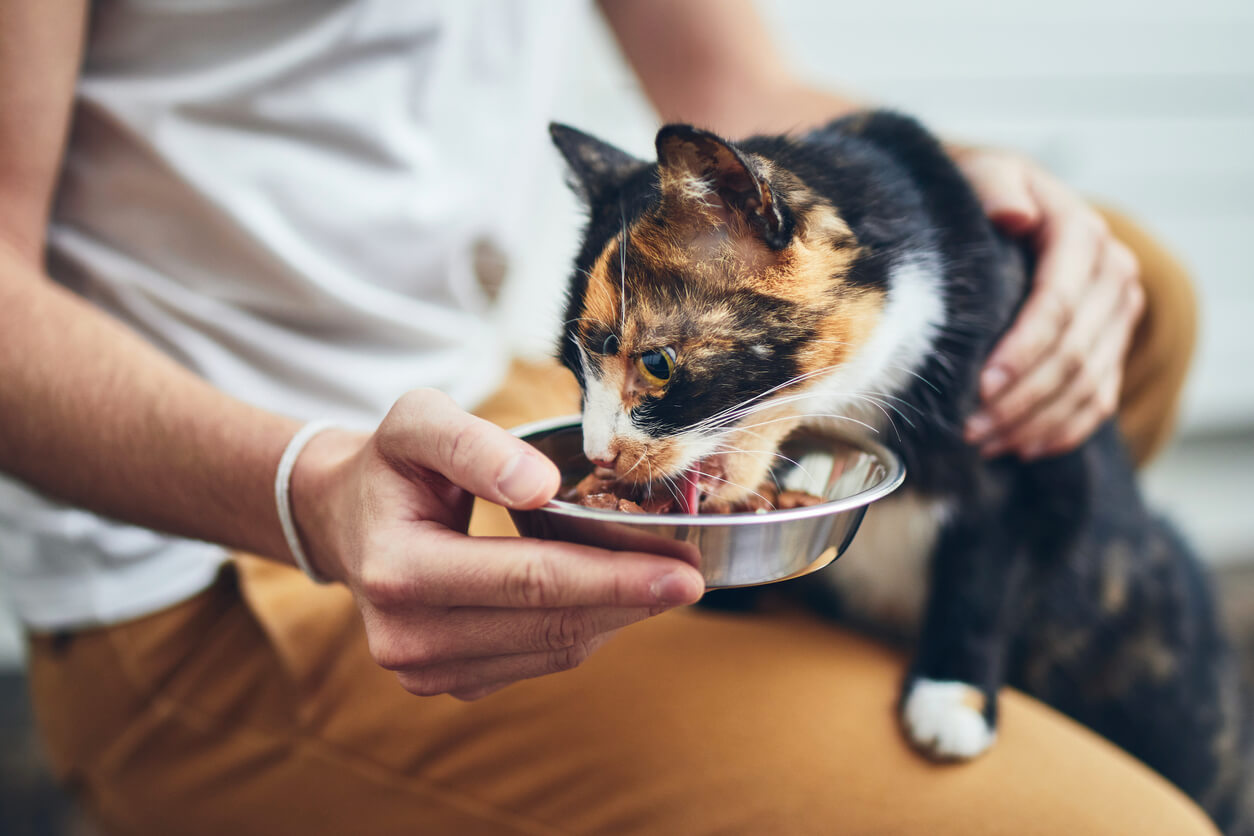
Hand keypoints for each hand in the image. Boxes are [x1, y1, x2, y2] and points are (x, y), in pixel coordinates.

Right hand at [289, 389, 704, 699]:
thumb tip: (539, 485)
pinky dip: (584, 629)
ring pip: (553, 651)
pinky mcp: (449, 684)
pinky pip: (539, 661)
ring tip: (659, 580)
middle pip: (550, 623)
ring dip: (614, 617)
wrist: (345, 520)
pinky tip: (609, 597)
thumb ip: (473, 444)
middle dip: (630, 600)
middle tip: (693, 576)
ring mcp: (426, 672)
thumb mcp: (417, 423)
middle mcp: (408, 639)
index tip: (684, 571)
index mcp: (398, 571)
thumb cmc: (391, 465)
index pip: (529, 579)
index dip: (613, 576)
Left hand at [953, 148, 1144, 459]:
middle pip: (1074, 354)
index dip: (1024, 351)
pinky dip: (1060, 431)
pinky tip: (1019, 447)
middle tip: (968, 428)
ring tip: (980, 441)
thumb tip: (1014, 216)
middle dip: (1020, 399)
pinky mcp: (1111, 345)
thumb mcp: (983, 173)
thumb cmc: (982, 193)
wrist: (1003, 206)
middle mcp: (1113, 275)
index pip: (1060, 303)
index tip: (982, 386)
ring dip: (1033, 422)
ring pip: (1086, 385)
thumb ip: (995, 187)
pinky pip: (1097, 401)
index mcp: (1081, 234)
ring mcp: (1117, 315)